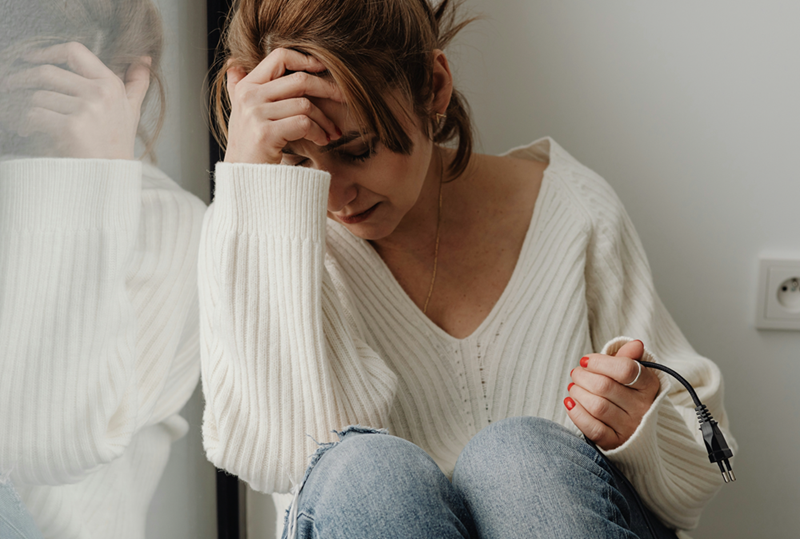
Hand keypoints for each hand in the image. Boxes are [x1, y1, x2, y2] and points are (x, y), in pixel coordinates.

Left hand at [3, 42, 149, 158]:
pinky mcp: (72, 127)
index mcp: (111, 85)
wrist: (111, 177)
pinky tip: (30, 131)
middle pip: (47, 73)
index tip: (33, 59)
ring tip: (27, 120)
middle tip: (11, 85)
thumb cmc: (117, 145)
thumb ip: (137, 83)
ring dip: (26, 108)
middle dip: (23, 79)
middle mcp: (100, 93)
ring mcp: (87, 110)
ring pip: (38, 96)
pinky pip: (35, 115)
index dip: (48, 51)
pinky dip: (26, 123)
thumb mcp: (132, 110)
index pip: (74, 51)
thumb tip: (145, 58)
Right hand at [223, 48, 342, 163]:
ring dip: (324, 120)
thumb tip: (234, 65)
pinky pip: (303, 124)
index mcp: (246, 87)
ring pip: (305, 105)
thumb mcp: (240, 113)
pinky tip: (321, 141)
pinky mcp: (265, 133)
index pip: (279, 57)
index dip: (305, 59)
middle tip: (343, 98)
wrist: (242, 178)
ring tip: (331, 132)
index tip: (323, 68)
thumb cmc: (249, 147)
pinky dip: (318, 132)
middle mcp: (249, 97)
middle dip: (327, 89)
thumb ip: (238, 88)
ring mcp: (255, 114)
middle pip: (300, 80)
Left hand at [565, 340, 659, 449]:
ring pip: (597, 407)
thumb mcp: (631, 372)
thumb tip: (635, 344)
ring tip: (573, 387)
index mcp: (649, 385)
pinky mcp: (615, 443)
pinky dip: (577, 413)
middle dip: (583, 376)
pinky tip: (570, 402)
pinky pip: (593, 429)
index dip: (599, 362)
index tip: (585, 360)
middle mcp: (643, 408)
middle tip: (576, 373)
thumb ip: (628, 357)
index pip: (625, 369)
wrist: (635, 426)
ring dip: (578, 393)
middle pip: (604, 387)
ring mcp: (630, 427)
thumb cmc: (627, 391)